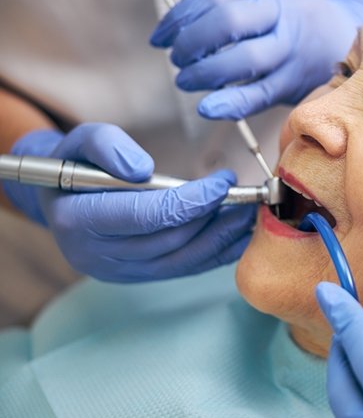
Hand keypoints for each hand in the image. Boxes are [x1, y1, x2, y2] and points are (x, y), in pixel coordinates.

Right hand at [3, 124, 254, 281]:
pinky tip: (236, 237)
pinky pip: (182, 269)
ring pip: (181, 259)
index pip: (148, 215)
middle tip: (247, 196)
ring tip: (248, 214)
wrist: (59, 196)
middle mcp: (95, 255)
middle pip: (170, 239)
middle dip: (214, 217)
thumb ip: (107, 146)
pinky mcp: (136, 277)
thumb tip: (142, 169)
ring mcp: (116, 272)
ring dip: (220, 238)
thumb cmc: (74, 163)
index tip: (224, 181)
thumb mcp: (81, 140)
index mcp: (77, 221)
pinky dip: (213, 254)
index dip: (192, 199)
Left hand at [150, 0, 362, 119]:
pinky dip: (231, 103)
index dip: (180, 18)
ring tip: (186, 80)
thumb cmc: (290, 18)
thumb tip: (170, 33)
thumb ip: (224, 7)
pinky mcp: (294, 82)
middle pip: (229, 21)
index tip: (160, 38)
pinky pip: (261, 94)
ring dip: (207, 72)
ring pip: (246, 58)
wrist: (343, 38)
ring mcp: (291, 50)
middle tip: (177, 59)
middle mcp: (282, 16)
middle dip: (192, 42)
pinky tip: (208, 107)